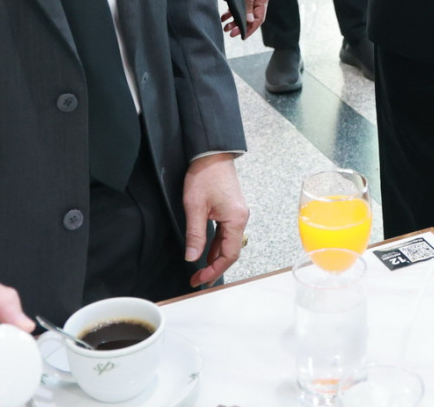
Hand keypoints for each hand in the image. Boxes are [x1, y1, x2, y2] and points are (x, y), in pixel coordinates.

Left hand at [182, 153, 249, 285]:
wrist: (211, 153)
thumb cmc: (205, 175)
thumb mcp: (195, 206)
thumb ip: (195, 235)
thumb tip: (192, 257)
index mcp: (236, 220)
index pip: (229, 255)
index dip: (214, 270)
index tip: (199, 279)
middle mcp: (241, 219)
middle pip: (231, 252)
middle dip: (214, 268)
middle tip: (197, 279)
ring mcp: (237, 214)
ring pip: (228, 244)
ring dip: (215, 258)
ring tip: (200, 270)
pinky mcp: (231, 210)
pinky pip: (226, 234)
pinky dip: (216, 246)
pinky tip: (206, 252)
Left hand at [225, 0, 268, 38]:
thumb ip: (248, 5)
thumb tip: (248, 21)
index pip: (259, 18)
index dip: (251, 28)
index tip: (242, 36)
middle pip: (250, 18)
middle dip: (240, 26)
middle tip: (230, 33)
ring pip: (243, 14)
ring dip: (234, 21)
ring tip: (225, 27)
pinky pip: (237, 7)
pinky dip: (230, 13)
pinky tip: (224, 18)